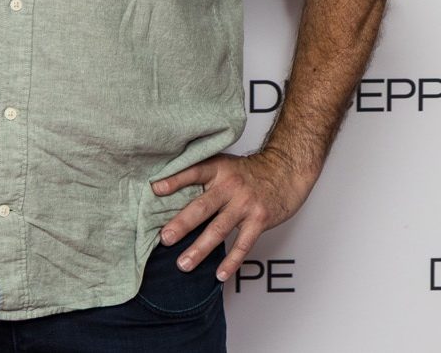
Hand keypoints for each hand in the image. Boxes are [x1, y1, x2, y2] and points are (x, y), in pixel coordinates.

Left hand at [151, 149, 316, 282]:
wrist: (286, 170)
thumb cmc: (249, 171)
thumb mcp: (224, 165)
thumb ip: (201, 177)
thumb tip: (165, 192)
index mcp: (219, 169)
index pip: (193, 172)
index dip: (174, 180)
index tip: (155, 190)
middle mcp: (231, 185)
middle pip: (202, 206)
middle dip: (182, 224)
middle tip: (164, 239)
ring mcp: (246, 204)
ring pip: (219, 229)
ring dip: (200, 249)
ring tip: (183, 264)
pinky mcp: (259, 220)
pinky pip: (243, 245)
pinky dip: (231, 262)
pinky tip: (220, 275)